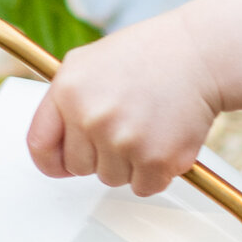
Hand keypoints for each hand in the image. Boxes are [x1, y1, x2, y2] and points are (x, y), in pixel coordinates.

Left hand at [25, 16, 218, 194]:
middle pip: (80, 167)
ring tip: (146, 127)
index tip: (64, 162)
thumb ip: (63, 102)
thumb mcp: (88, 63)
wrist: (200, 54)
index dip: (53, 159)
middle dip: (100, 154)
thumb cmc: (149, 55)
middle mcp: (90, 117)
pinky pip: (144, 187)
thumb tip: (51, 142)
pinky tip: (163, 140)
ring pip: (112, 179)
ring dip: (129, 163)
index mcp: (67, 92)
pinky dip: (155, 173)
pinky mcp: (156, 160)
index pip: (40, 147)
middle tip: (125, 125)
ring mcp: (123, 141)